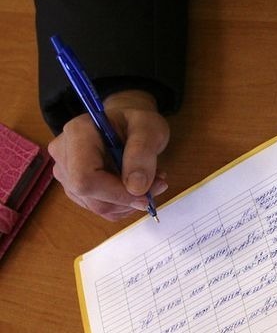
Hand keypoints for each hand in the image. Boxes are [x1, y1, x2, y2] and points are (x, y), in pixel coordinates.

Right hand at [48, 90, 169, 220]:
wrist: (126, 126)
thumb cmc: (136, 123)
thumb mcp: (149, 128)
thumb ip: (143, 153)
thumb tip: (136, 188)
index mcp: (77, 133)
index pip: (84, 177)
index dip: (116, 193)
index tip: (146, 192)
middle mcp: (63, 154)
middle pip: (89, 195)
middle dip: (127, 198)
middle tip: (157, 184)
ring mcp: (66, 173)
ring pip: (98, 206)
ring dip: (130, 202)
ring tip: (150, 181)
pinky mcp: (75, 189)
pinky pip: (102, 209)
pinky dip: (124, 205)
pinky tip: (135, 187)